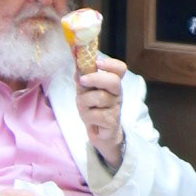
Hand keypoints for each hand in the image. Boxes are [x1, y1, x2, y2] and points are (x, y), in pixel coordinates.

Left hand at [77, 52, 125, 171]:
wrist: (100, 133)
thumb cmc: (94, 109)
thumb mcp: (85, 92)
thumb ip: (82, 78)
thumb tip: (76, 62)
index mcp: (112, 84)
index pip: (120, 69)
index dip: (111, 63)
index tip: (97, 62)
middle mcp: (117, 94)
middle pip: (113, 81)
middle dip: (96, 78)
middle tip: (82, 80)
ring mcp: (116, 108)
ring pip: (99, 98)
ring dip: (84, 102)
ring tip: (84, 107)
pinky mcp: (112, 122)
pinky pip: (95, 114)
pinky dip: (87, 116)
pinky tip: (90, 119)